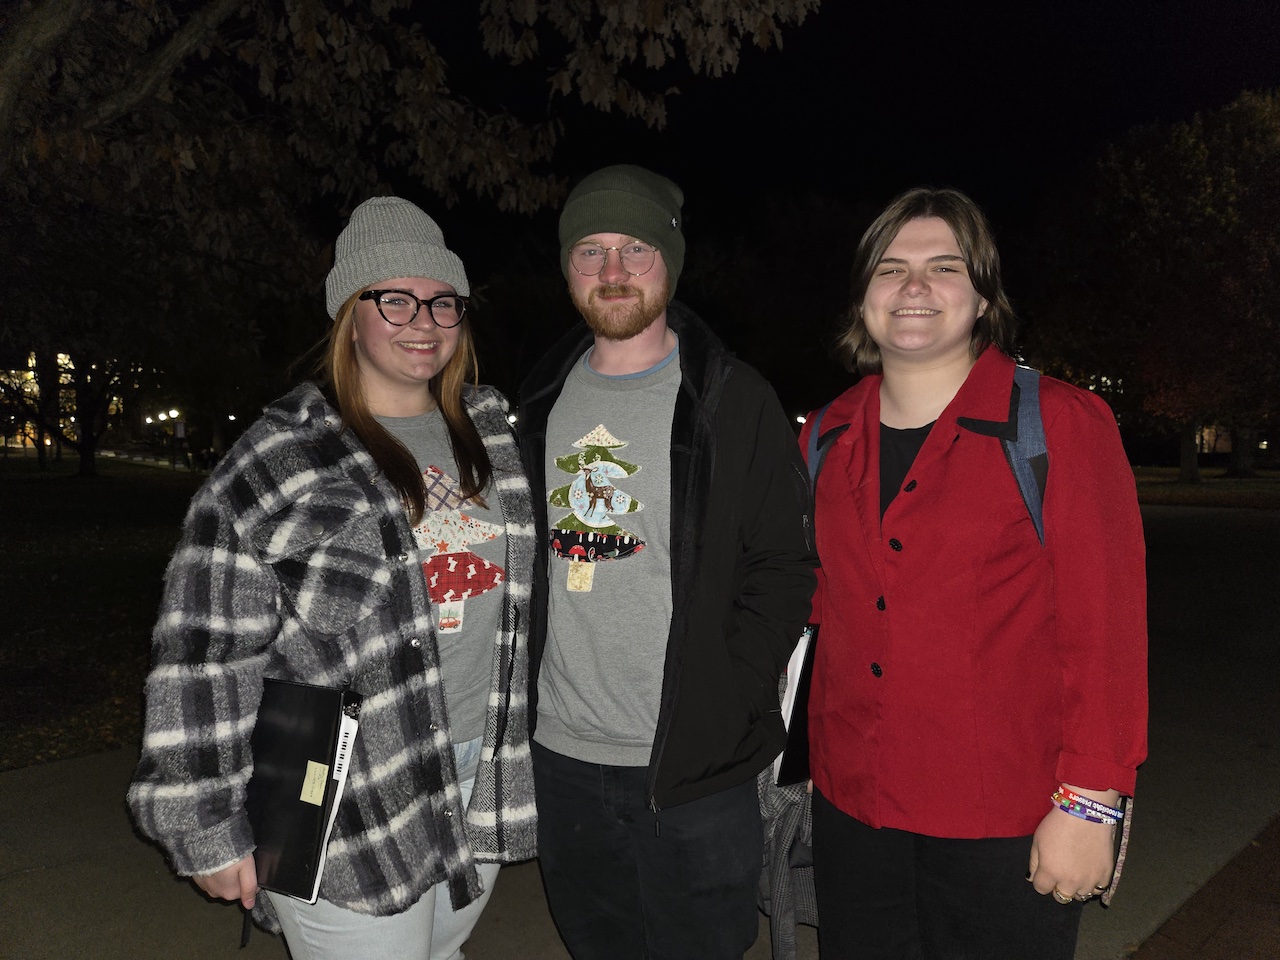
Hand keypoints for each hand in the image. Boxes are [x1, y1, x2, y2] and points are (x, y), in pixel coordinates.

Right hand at [193, 856, 258, 909]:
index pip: (247, 890)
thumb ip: (249, 887)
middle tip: (238, 861)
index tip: (250, 866)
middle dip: (238, 876)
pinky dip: (214, 871)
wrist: (204, 844)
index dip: (252, 877)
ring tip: (227, 859)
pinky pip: (210, 878)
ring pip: (222, 882)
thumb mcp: (246, 867)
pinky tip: (216, 860)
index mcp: (230, 893)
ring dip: (225, 874)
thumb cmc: (229, 855)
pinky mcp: (197, 878)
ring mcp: (205, 887)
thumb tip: (249, 906)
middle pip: (234, 887)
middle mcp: (216, 894)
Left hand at [1028, 785, 1117, 902]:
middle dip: (1058, 887)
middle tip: (1061, 872)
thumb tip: (1032, 878)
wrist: (1086, 813)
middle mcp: (1070, 882)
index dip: (1041, 880)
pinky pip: (1098, 889)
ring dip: (1076, 887)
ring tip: (1076, 872)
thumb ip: (1034, 862)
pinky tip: (1090, 872)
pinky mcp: (1105, 875)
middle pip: (1061, 897)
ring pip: (1080, 896)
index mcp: (1050, 872)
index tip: (1045, 871)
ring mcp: (1090, 880)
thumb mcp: (1037, 840)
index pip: (1041, 889)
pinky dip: (1093, 884)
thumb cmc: (1057, 824)